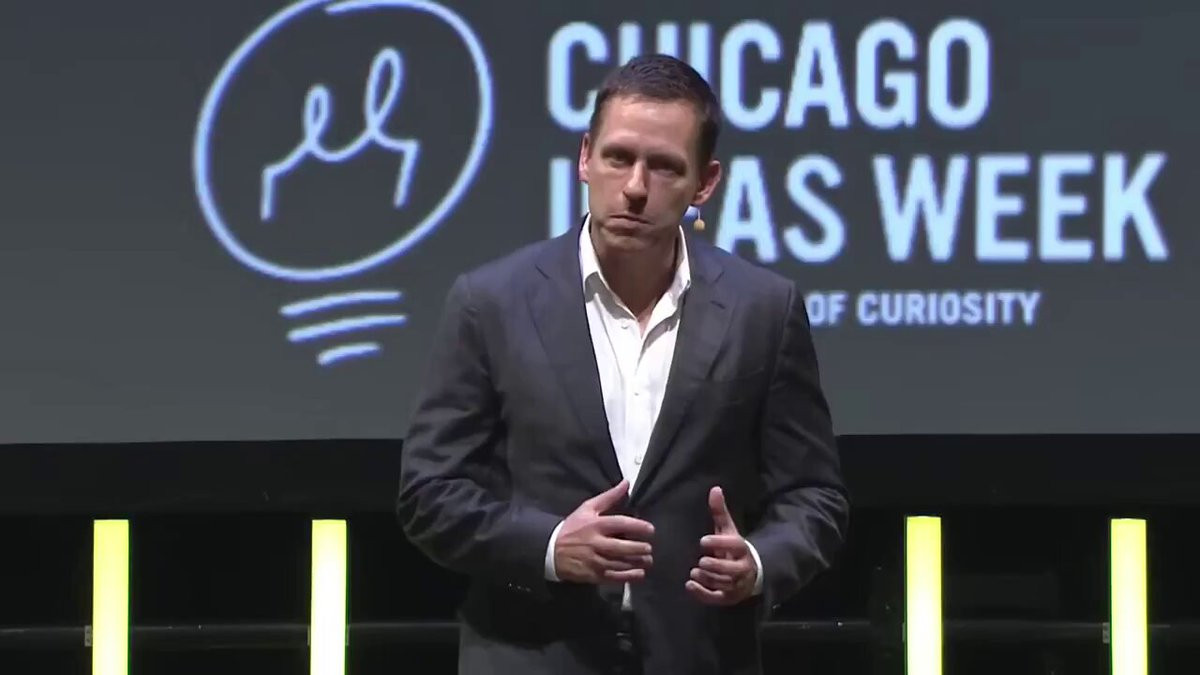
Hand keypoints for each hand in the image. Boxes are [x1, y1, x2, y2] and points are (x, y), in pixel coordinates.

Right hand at [554, 480, 654, 583]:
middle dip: (638, 548)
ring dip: (636, 563)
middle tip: (649, 548)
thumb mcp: (588, 508)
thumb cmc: (572, 527)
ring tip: (648, 560)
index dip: (637, 527)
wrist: (551, 550)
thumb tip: (626, 484)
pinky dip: (628, 576)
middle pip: (621, 547)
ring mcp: (594, 561)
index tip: (650, 529)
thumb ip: (609, 497)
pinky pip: (613, 577)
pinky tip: (639, 574)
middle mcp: (595, 543)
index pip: (620, 524)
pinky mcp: (593, 575)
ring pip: (619, 563)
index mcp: (595, 525)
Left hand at [686, 486, 756, 605]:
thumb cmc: (734, 548)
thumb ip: (720, 511)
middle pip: (732, 570)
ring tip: (693, 573)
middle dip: (716, 566)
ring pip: (724, 584)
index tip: (703, 541)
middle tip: (701, 561)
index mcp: (742, 549)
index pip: (735, 546)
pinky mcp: (729, 597)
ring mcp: (736, 585)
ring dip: (708, 580)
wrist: (751, 573)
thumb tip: (714, 488)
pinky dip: (703, 594)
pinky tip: (690, 586)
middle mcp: (742, 569)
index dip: (720, 544)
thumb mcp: (728, 529)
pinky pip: (717, 598)